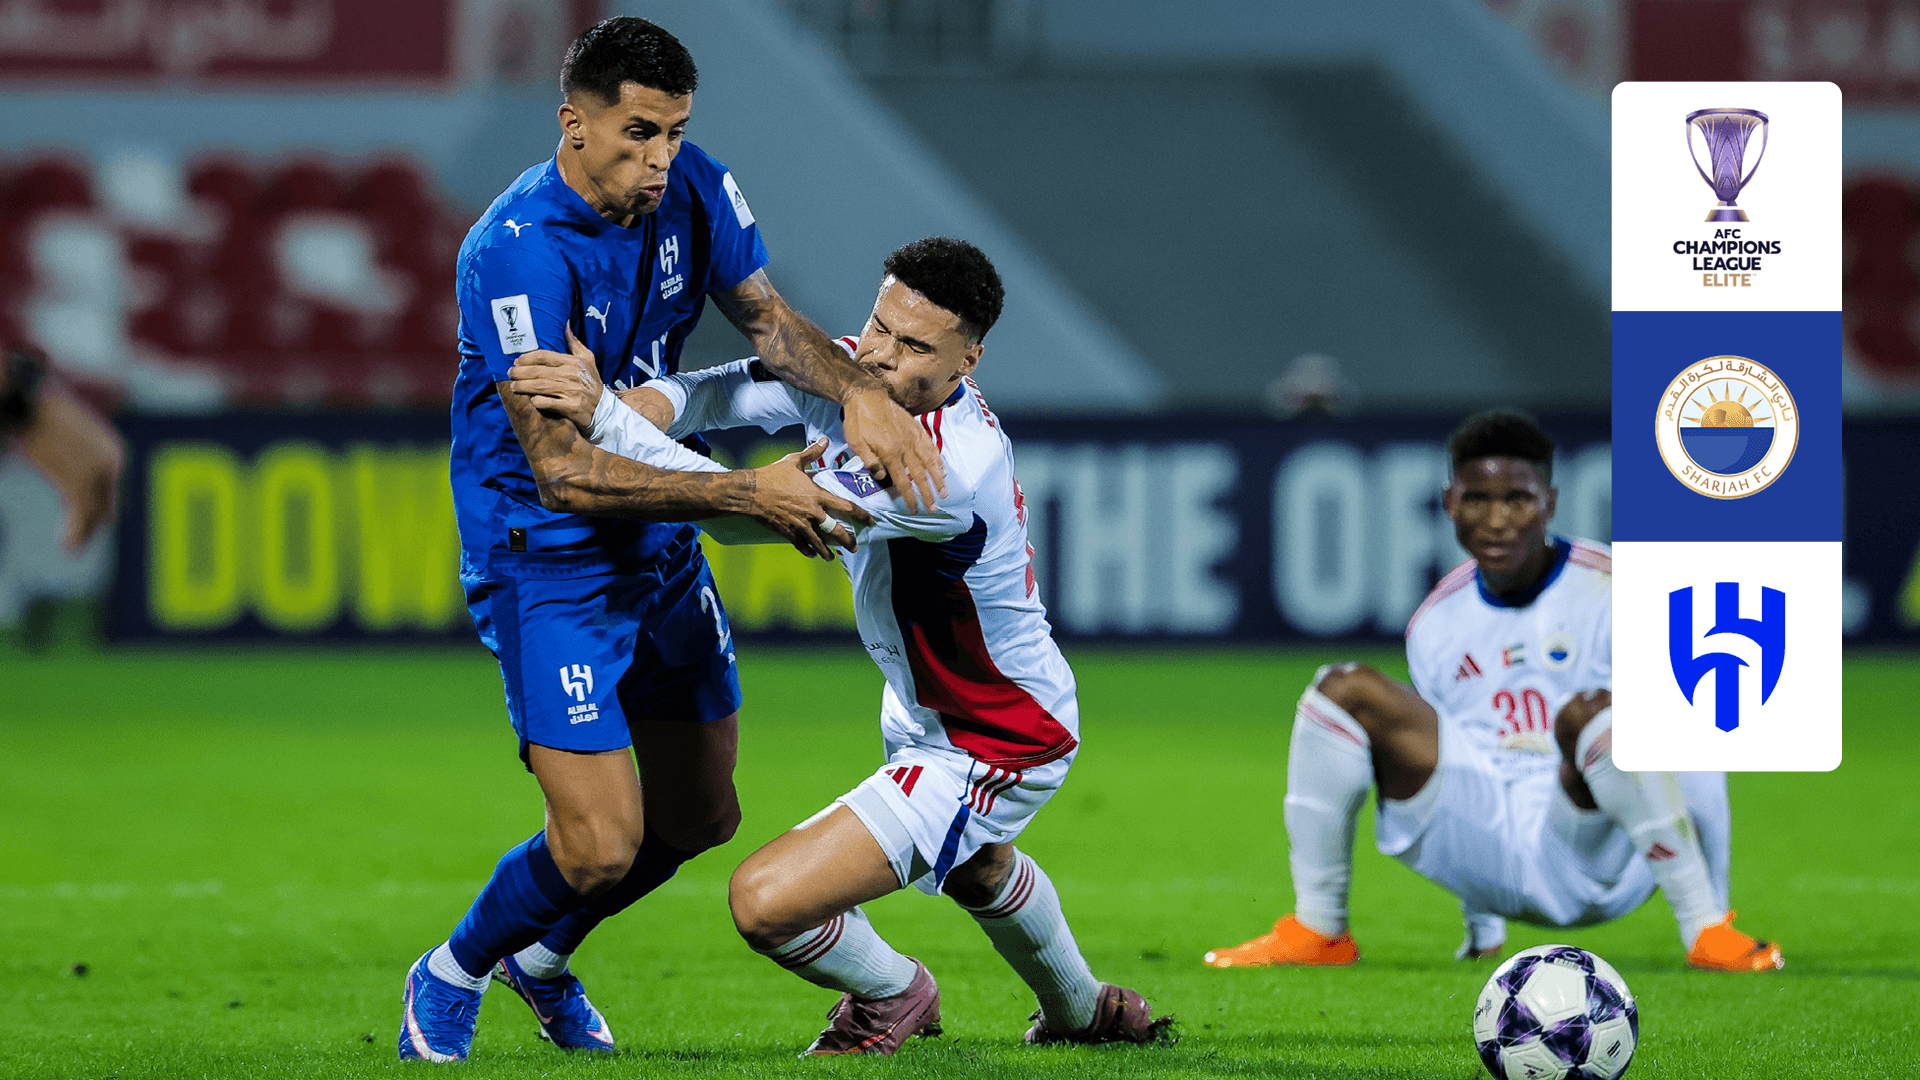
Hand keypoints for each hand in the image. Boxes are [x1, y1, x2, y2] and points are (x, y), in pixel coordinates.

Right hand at [16, 390, 124, 551]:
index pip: (109, 490)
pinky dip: (77, 532)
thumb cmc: (35, 408)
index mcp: (108, 449)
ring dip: (82, 531)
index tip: (82, 526)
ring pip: (95, 511)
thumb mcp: (60, 430)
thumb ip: (69, 449)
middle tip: (74, 544)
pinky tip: (67, 545)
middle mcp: (111, 460)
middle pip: (105, 503)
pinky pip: (82, 512)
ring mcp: (98, 470)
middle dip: (91, 524)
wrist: (24, 392)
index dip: (97, 510)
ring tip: (70, 547)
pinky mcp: (80, 477)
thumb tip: (57, 462)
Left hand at [507, 324, 602, 430]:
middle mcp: (571, 375)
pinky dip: (536, 401)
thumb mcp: (588, 359)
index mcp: (573, 362)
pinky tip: (532, 400)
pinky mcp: (570, 407)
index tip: (517, 361)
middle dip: (519, 372)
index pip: (543, 356)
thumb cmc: (592, 382)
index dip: (526, 358)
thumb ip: (574, 343)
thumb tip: (565, 324)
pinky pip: (546, 403)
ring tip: (513, 387)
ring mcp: (571, 392)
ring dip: (522, 386)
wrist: (604, 409)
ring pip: (538, 387)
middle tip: (510, 374)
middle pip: (537, 372)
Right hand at [744, 438, 872, 559]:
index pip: (846, 507)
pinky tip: (812, 554)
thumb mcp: (794, 461)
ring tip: (832, 557)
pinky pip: (801, 545)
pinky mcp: (787, 532)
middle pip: (836, 531)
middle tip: (854, 547)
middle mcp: (812, 512)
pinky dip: (808, 550)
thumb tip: (824, 439)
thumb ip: (812, 452)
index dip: (861, 515)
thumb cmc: (773, 475)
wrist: (751, 492)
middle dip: (848, 540)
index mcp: (817, 495)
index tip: (870, 521)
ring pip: (819, 542)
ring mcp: (800, 524)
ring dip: (827, 551)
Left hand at [842, 386, 944, 513]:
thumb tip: (883, 478)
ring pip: (930, 461)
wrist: (866, 395)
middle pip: (919, 475)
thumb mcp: (856, 443)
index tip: (916, 509)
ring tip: (945, 492)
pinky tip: (943, 468)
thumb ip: (870, 462)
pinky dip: (938, 459)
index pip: (902, 482)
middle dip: (928, 494)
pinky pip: (930, 446)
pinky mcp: (916, 429)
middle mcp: (905, 447)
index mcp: (889, 454)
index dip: (910, 498)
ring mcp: (913, 437)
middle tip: (934, 508)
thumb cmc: (858, 421)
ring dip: (938, 479)